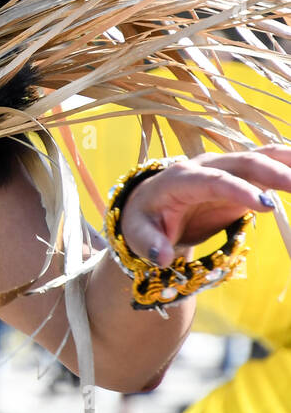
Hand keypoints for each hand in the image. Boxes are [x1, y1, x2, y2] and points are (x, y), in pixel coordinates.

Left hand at [118, 144, 290, 265]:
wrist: (151, 205)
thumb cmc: (144, 219)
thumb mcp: (136, 233)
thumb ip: (147, 243)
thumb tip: (161, 256)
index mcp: (179, 178)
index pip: (212, 179)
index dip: (238, 190)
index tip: (265, 206)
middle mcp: (205, 165)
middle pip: (243, 162)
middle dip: (273, 173)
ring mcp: (225, 167)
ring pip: (261, 157)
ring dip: (287, 163)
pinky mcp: (242, 175)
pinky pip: (269, 165)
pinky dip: (288, 165)